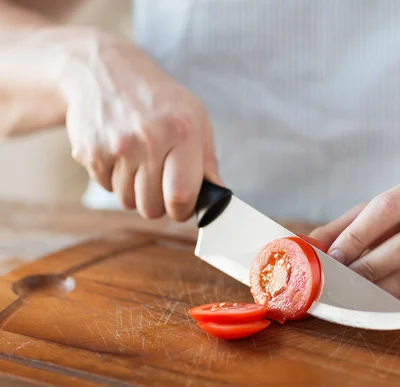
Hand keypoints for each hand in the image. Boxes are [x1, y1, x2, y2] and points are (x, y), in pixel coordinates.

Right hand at [59, 29, 220, 220]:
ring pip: (128, 201)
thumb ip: (208, 161)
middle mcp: (148, 139)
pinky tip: (120, 154)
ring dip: (135, 192)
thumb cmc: (159, 99)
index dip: (183, 210)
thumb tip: (218, 198)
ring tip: (140, 163)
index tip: (183, 206)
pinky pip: (106, 187)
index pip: (180, 195)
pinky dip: (115, 179)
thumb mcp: (195, 117)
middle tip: (161, 183)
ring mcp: (115, 146)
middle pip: (152, 207)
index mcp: (181, 131)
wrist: (103, 71)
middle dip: (159, 204)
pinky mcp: (89, 152)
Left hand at [309, 171, 399, 304]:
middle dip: (367, 269)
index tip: (333, 257)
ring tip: (353, 295)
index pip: (388, 208)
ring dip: (379, 290)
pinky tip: (378, 300)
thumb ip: (343, 227)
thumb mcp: (377, 211)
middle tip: (340, 283)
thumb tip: (304, 248)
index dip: (357, 235)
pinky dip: (397, 300)